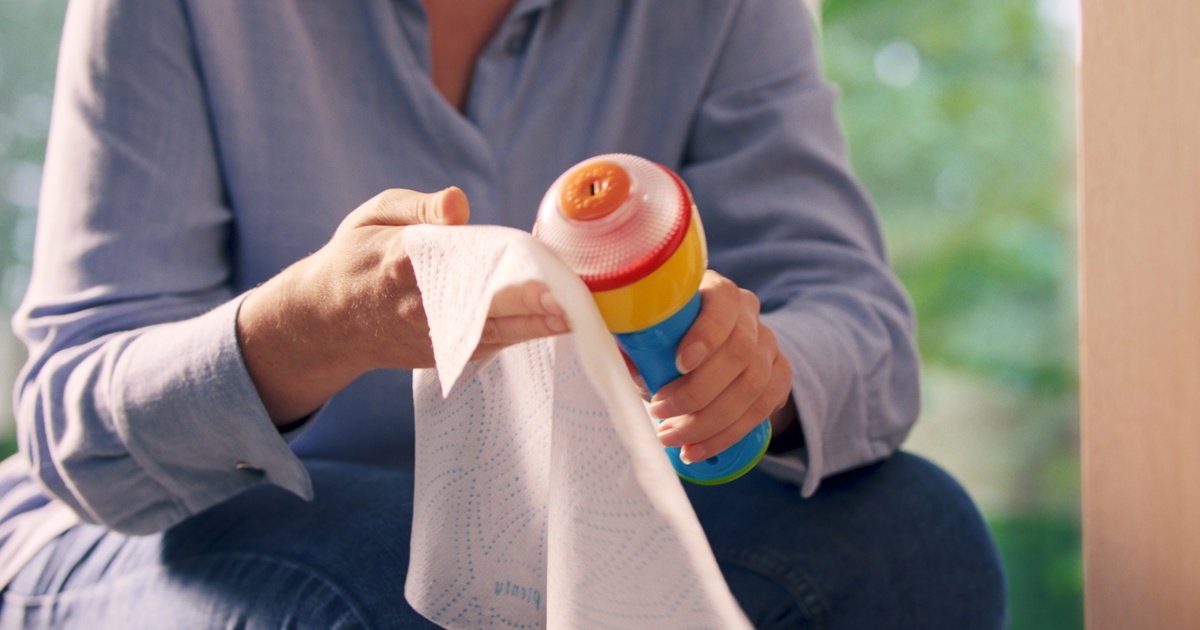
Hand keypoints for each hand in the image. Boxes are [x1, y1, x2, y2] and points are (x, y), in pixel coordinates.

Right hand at [238, 187, 566, 423]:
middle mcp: (418, 305)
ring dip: (532, 325)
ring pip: (488, 331)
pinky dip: (520, 335)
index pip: (452, 260)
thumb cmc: (357, 257)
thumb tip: (458, 204)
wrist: (327, 320)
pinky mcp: (440, 354)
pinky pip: (486, 345)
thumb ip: (417, 207)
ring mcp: (430, 335)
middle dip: (523, 302)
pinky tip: (554, 326)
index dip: (492, 261)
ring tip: (571, 315)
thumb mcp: (374, 215)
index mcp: (399, 262)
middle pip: (478, 303)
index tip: (528, 257)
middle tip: (565, 298)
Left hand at [648, 271, 794, 462]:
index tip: (680, 364)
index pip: (722, 303)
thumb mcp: (647, 338)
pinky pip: (764, 407)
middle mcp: (748, 313)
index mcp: (715, 292)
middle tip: (659, 413)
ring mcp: (768, 344)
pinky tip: (699, 448)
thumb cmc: (666, 341)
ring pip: (753, 386)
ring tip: (672, 438)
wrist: (703, 356)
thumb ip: (637, 347)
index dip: (706, 334)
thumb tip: (631, 367)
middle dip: (698, 391)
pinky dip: (728, 434)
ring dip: (709, 421)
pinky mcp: (780, 374)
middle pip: (739, 351)